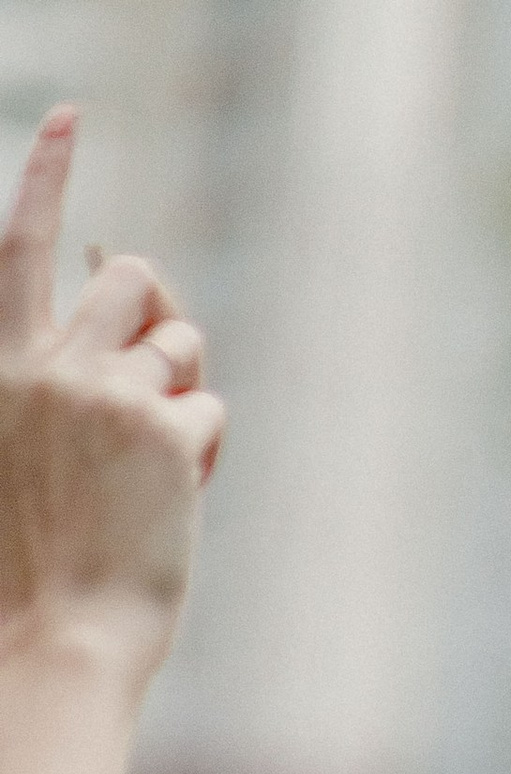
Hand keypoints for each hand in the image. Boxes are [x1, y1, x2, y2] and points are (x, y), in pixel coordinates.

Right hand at [0, 108, 224, 687]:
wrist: (57, 636)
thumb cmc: (38, 563)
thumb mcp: (23, 452)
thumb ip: (60, 380)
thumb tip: (111, 296)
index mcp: (1, 368)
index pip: (17, 246)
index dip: (44, 176)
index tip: (69, 118)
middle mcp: (47, 363)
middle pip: (130, 278)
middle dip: (156, 310)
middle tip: (154, 379)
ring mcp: (106, 391)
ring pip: (180, 344)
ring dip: (181, 396)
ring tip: (150, 473)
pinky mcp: (162, 429)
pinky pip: (208, 411)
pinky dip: (201, 457)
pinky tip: (170, 502)